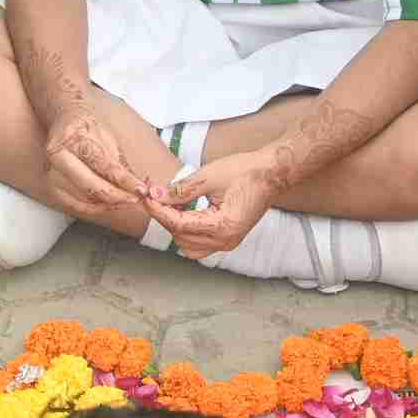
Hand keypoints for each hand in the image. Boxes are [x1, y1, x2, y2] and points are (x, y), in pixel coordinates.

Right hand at [42, 111, 153, 220]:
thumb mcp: (108, 139)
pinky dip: (97, 209)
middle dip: (119, 197)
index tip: (141, 189)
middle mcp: (58, 157)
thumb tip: (140, 185)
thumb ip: (121, 164)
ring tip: (128, 201)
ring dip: (111, 204)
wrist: (65, 125)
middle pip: (92, 187)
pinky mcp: (52, 188)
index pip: (103, 165)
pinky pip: (78, 207)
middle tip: (137, 199)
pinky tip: (111, 205)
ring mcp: (52, 174)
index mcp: (72, 138)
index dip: (124, 180)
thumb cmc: (87, 130)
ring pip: (86, 200)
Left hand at [147, 149, 284, 258]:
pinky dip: (186, 230)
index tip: (145, 197)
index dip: (158, 211)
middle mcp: (226, 240)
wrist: (271, 173)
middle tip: (153, 196)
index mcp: (223, 227)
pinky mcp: (227, 238)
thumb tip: (156, 195)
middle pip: (180, 236)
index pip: (179, 225)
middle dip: (164, 217)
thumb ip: (180, 190)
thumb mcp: (209, 176)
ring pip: (187, 245)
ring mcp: (228, 242)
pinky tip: (182, 210)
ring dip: (174, 226)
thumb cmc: (246, 171)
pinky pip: (199, 242)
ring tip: (167, 203)